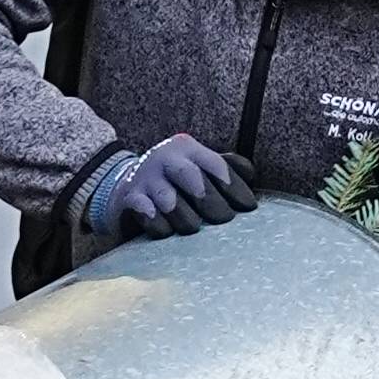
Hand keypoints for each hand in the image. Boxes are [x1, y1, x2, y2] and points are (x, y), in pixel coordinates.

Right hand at [92, 134, 258, 237]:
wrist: (127, 183)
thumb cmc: (174, 179)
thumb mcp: (197, 165)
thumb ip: (224, 168)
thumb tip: (251, 174)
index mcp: (187, 149)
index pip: (215, 165)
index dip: (234, 186)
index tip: (248, 207)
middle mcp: (165, 159)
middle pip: (192, 178)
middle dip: (210, 201)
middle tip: (224, 219)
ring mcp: (146, 177)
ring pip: (167, 199)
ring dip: (183, 215)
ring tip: (193, 228)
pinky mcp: (129, 197)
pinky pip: (144, 211)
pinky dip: (156, 222)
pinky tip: (165, 229)